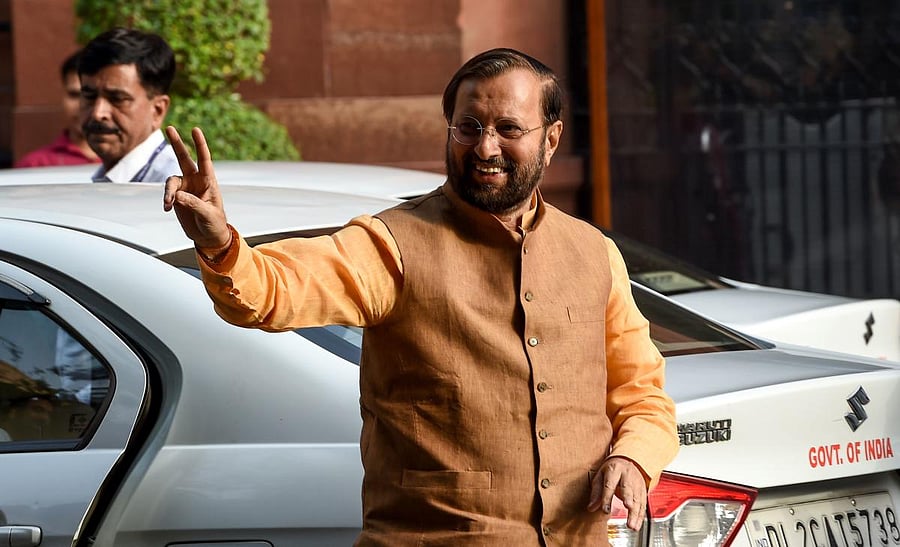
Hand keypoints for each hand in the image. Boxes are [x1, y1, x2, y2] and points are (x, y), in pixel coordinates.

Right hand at [162, 126, 231, 249]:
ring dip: (168, 191)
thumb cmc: (215, 224)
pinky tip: (167, 208)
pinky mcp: (176, 197)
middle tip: (169, 128)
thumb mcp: (208, 214)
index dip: (200, 144)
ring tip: (168, 203)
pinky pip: (167, 194)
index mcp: (209, 181)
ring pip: (171, 181)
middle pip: (184, 158)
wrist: (208, 237)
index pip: (204, 159)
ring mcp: (185, 188)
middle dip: (176, 143)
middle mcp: (196, 181)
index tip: (195, 129)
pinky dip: (166, 200)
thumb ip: (194, 204)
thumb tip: (177, 196)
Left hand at [587, 456, 646, 530]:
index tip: (605, 510)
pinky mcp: (643, 491)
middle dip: (629, 499)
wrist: (627, 461)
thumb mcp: (600, 476)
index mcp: (614, 470)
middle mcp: (628, 476)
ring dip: (635, 513)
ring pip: (637, 499)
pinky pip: (643, 504)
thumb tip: (591, 507)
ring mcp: (637, 483)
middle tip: (628, 507)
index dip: (607, 497)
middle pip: (628, 489)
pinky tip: (637, 525)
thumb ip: (596, 492)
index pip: (610, 484)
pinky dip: (640, 516)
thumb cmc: (612, 470)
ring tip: (632, 525)